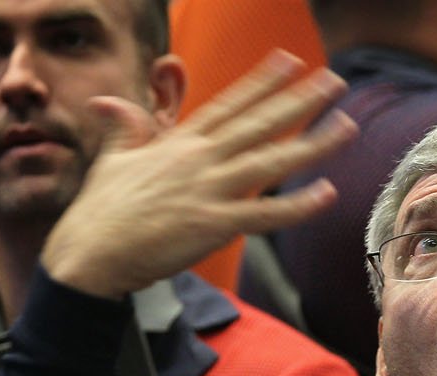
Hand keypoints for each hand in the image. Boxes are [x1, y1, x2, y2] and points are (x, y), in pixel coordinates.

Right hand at [42, 50, 357, 298]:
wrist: (90, 254)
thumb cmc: (100, 212)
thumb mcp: (112, 160)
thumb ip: (124, 129)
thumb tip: (110, 101)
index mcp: (179, 143)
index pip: (229, 105)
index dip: (262, 82)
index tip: (290, 61)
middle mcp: (198, 160)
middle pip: (259, 124)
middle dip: (300, 100)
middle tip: (334, 81)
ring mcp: (207, 191)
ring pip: (270, 162)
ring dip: (312, 144)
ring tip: (346, 126)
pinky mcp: (212, 227)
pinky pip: (264, 215)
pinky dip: (297, 206)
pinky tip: (326, 194)